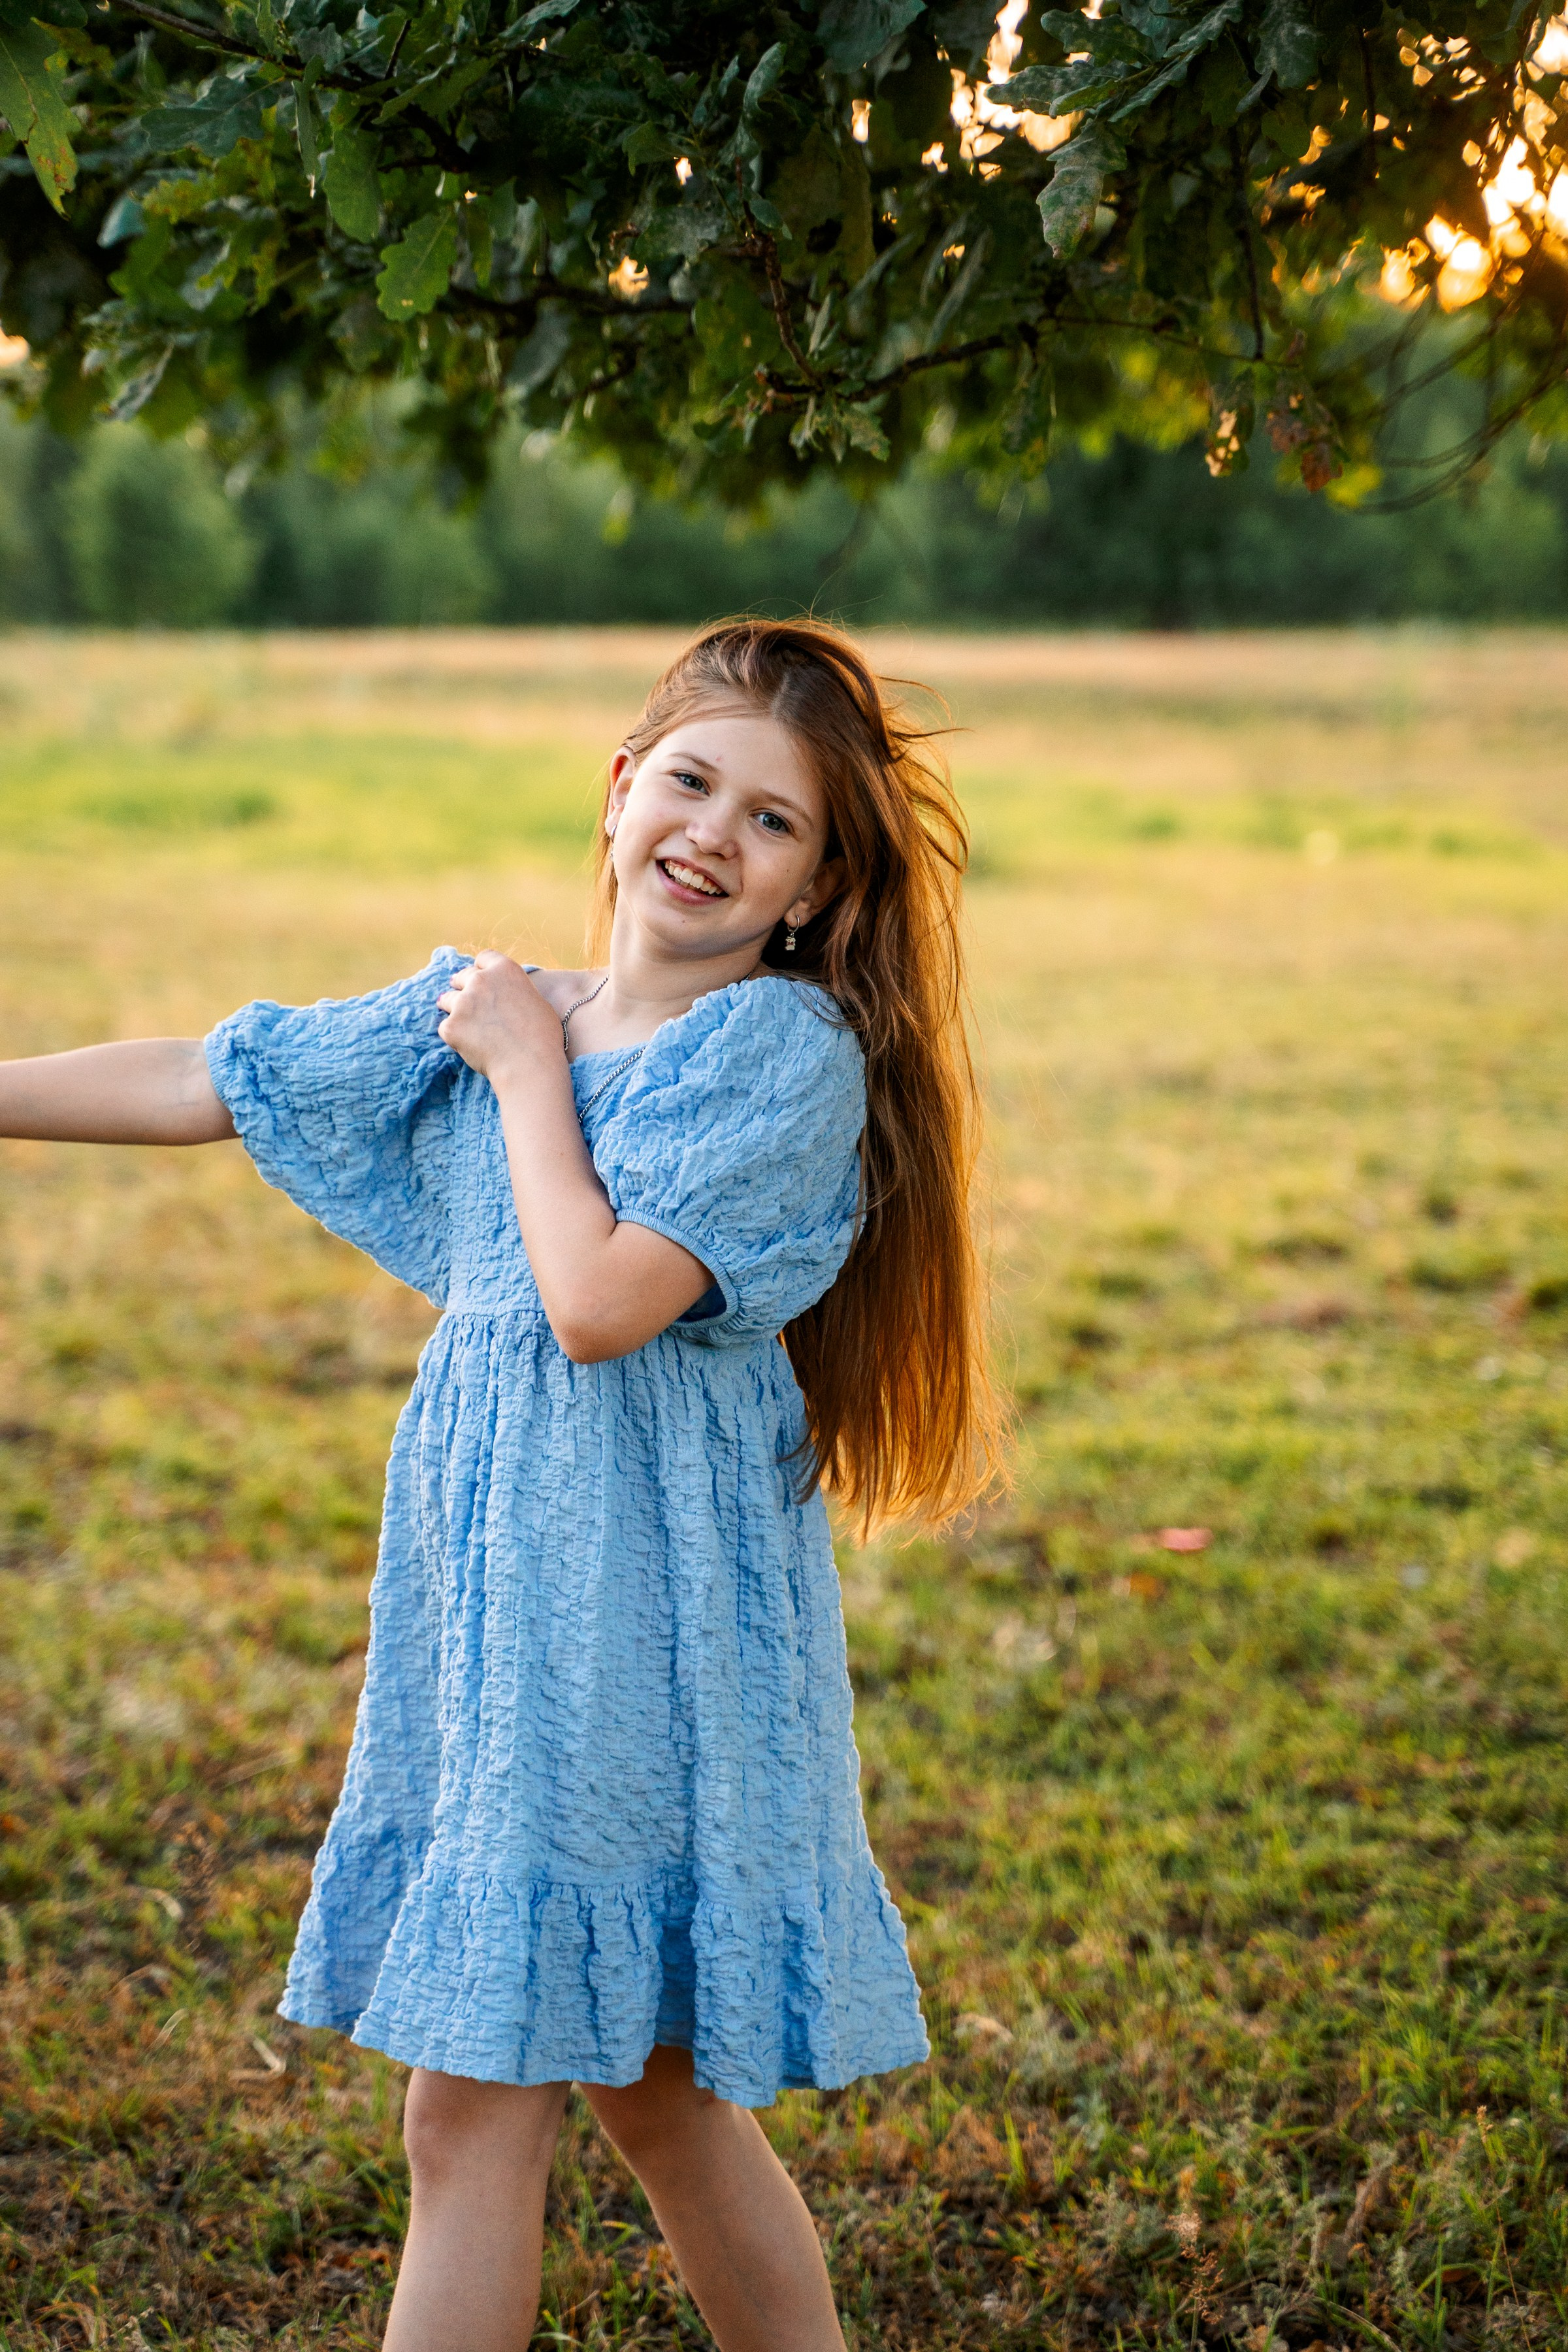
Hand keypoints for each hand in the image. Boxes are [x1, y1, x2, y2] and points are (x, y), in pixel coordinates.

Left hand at [436, 953, 559, 1084]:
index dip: (482, 969)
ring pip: (448, 1000)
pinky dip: (455, 1036)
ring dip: (455, 1010)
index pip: (484, 958)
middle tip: (468, 1003)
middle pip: (462, 976)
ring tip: (467, 1027)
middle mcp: (481, 980)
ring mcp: (463, 1002)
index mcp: (505, 970)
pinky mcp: (451, 1026)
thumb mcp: (536, 1001)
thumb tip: (506, 996)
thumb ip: (515, 991)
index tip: (481, 978)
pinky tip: (470, 1046)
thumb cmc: (542, 1037)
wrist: (530, 1064)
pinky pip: (446, 1028)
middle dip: (463, 987)